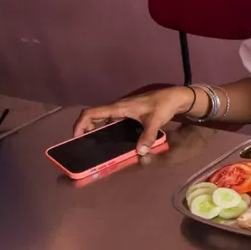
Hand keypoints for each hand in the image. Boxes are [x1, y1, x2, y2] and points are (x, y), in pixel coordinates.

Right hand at [72, 85, 192, 153]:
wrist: (174, 97)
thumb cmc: (163, 105)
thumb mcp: (155, 121)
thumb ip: (147, 136)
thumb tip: (140, 152)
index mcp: (118, 108)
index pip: (91, 113)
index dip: (80, 124)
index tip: (76, 137)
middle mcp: (117, 108)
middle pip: (93, 116)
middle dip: (85, 129)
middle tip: (84, 145)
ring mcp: (122, 111)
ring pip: (102, 119)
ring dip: (95, 129)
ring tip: (95, 145)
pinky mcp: (128, 114)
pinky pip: (112, 121)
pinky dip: (107, 129)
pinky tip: (112, 141)